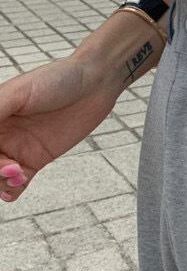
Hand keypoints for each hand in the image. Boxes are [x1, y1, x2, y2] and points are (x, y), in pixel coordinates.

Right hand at [0, 54, 120, 202]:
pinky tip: (15, 190)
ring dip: (1, 182)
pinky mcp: (37, 159)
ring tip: (18, 175)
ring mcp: (17, 148)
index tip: (0, 155)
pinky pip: (19, 181)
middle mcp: (0, 133)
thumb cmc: (55, 80)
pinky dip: (13, 189)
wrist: (93, 84)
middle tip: (11, 167)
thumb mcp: (19, 92)